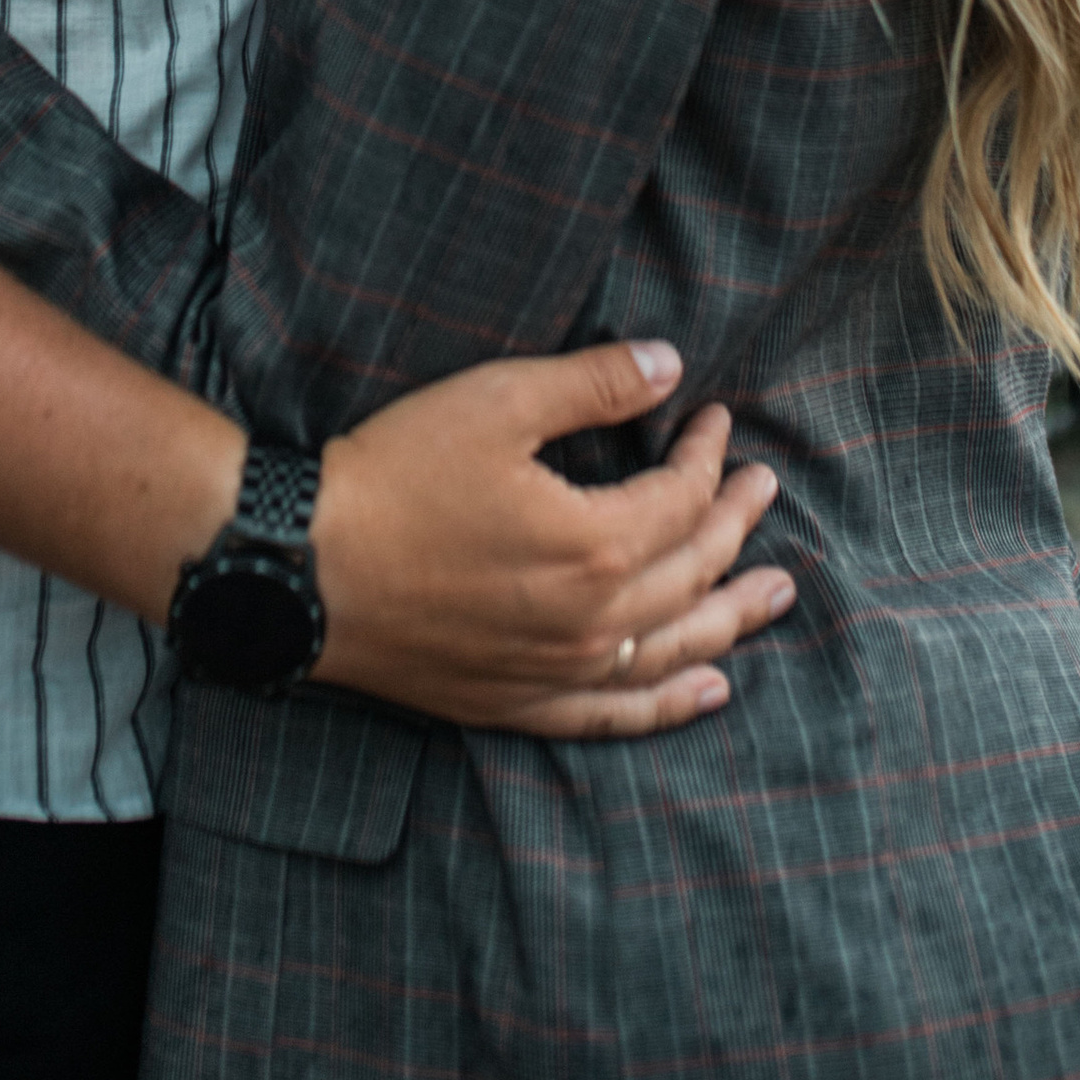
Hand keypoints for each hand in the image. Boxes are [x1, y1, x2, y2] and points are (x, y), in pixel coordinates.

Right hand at [306, 341, 792, 737]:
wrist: (303, 566)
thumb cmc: (396, 474)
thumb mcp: (497, 402)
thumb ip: (594, 384)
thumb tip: (671, 365)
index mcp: (596, 544)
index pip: (683, 499)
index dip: (708, 454)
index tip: (715, 418)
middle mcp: (592, 623)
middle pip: (692, 572)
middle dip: (736, 524)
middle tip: (766, 489)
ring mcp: (557, 672)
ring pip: (672, 650)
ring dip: (730, 616)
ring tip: (776, 593)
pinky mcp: (518, 703)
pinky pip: (616, 714)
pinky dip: (669, 703)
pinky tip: (707, 691)